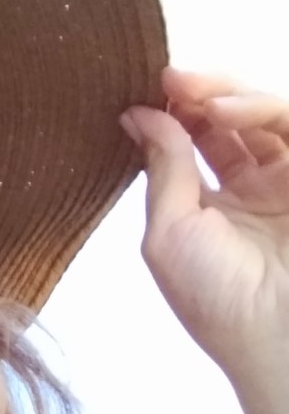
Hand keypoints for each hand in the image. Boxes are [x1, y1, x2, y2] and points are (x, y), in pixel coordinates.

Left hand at [120, 66, 288, 384]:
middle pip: (227, 120)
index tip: (143, 94)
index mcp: (209, 209)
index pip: (191, 144)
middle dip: (196, 93)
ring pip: (260, 114)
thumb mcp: (168, 232)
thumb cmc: (214, 299)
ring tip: (192, 90)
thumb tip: (139, 114)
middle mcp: (251, 190)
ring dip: (224, 93)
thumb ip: (162, 168)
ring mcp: (286, 181)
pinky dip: (256, 108)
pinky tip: (223, 109)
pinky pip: (288, 125)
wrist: (277, 334)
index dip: (170, 115)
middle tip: (169, 78)